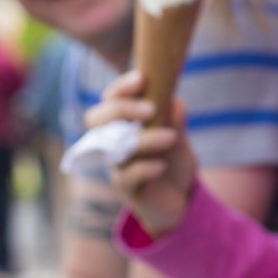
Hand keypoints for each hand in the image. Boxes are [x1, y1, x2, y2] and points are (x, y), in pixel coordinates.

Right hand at [89, 71, 195, 235]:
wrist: (181, 198)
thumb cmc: (173, 160)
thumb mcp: (179, 138)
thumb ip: (175, 121)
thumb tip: (176, 102)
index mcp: (123, 123)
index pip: (110, 99)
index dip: (121, 88)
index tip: (142, 79)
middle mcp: (113, 141)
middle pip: (96, 119)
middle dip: (121, 109)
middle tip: (151, 110)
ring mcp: (116, 164)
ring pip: (115, 148)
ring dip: (144, 140)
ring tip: (171, 138)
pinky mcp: (125, 188)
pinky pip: (126, 176)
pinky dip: (145, 168)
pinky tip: (162, 166)